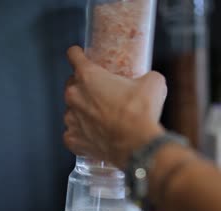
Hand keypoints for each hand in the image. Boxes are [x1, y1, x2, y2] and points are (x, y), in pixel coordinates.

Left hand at [63, 46, 166, 168]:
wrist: (137, 145)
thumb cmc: (141, 113)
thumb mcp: (151, 83)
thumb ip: (144, 77)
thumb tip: (148, 80)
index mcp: (88, 76)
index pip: (74, 56)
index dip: (78, 55)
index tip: (79, 56)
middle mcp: (74, 97)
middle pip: (71, 85)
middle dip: (83, 88)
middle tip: (100, 94)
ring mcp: (71, 120)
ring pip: (72, 111)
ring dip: (82, 113)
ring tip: (101, 119)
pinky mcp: (72, 140)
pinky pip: (72, 135)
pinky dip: (81, 135)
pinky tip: (93, 136)